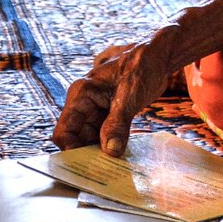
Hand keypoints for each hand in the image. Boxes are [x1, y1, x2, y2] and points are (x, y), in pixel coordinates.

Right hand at [50, 36, 176, 155]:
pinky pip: (105, 132)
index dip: (72, 149)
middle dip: (89, 152)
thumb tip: (110, 151)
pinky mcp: (109, 111)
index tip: (89, 164)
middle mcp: (84, 102)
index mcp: (81, 94)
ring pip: (91, 136)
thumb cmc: (141, 66)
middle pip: (77, 137)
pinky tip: (123, 151)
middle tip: (107, 167)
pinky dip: (112, 142)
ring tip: (117, 162)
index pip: (64, 130)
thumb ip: (117, 124)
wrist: (158, 54)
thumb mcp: (129, 97)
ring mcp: (96, 107)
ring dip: (102, 149)